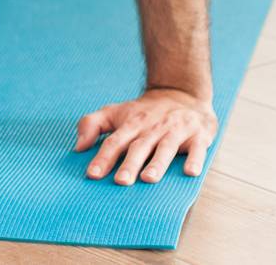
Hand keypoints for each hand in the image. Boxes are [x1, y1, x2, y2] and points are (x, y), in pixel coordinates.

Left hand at [73, 87, 217, 184]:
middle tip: (120, 181)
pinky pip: (197, 148)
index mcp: (131, 124)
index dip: (103, 158)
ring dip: (157, 163)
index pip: (114, 142)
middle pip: (139, 147)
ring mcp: (175, 130)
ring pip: (165, 148)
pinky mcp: (197, 135)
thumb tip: (77, 147)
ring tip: (149, 179)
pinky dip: (195, 159)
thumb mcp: (115, 112)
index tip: (92, 175)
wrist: (182, 94)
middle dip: (129, 164)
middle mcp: (152, 127)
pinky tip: (190, 172)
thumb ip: (92, 124)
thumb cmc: (143, 112)